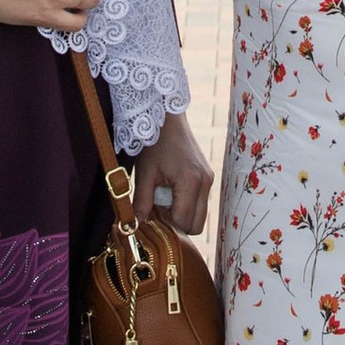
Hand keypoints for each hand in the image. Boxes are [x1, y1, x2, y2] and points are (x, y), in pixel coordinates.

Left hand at [133, 110, 214, 234]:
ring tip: (163, 198)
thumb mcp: (145, 174)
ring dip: (182, 214)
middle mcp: (205, 183)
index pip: (184, 223)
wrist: (168, 118)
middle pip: (196, 225)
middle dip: (176, 224)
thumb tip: (136, 227)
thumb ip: (142, 203)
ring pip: (199, 215)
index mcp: (191, 183)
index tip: (152, 216)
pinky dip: (186, 204)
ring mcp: (208, 179)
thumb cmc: (155, 143)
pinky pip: (199, 202)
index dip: (167, 226)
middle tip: (158, 210)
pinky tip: (170, 191)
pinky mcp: (207, 176)